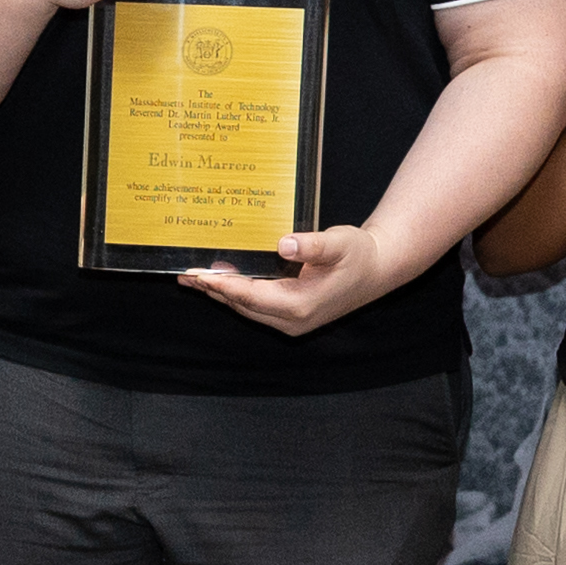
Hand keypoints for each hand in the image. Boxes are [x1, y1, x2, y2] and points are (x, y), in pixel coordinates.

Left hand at [182, 222, 398, 339]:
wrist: (378, 269)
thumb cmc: (359, 254)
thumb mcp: (339, 243)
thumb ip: (312, 245)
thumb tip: (284, 244)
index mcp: (300, 305)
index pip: (251, 296)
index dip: (224, 286)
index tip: (200, 275)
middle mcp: (292, 319)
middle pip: (243, 306)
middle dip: (214, 291)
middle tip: (186, 275)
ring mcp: (291, 321)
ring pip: (247, 308)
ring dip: (221, 294)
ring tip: (193, 279)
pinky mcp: (291, 315)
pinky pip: (256, 306)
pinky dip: (236, 294)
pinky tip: (221, 282)